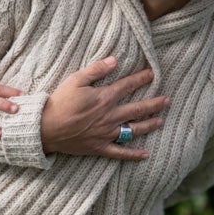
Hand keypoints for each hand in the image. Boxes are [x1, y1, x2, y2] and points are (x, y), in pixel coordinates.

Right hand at [40, 57, 167, 158]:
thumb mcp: (75, 80)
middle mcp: (110, 116)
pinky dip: (133, 154)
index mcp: (104, 98)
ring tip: (160, 121)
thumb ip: (96, 70)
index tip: (153, 74)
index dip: (142, 78)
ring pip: (134, 129)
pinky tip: (145, 155)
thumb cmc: (59, 102)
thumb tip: (114, 60)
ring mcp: (106, 133)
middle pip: (138, 108)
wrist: (45, 127)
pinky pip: (120, 152)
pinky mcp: (100, 147)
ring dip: (149, 124)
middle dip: (155, 103)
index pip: (128, 85)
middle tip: (168, 100)